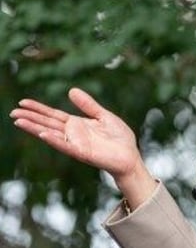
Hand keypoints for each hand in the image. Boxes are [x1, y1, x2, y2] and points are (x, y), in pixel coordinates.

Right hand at [11, 88, 156, 207]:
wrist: (131, 156)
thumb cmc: (119, 138)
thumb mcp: (103, 116)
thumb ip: (88, 105)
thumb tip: (71, 90)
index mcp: (77, 125)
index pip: (53, 115)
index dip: (38, 109)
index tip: (22, 102)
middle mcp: (73, 134)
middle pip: (47, 124)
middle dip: (30, 118)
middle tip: (13, 112)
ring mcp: (76, 144)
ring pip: (52, 135)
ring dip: (36, 129)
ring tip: (19, 122)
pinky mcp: (83, 153)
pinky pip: (66, 146)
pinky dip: (55, 140)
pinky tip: (43, 134)